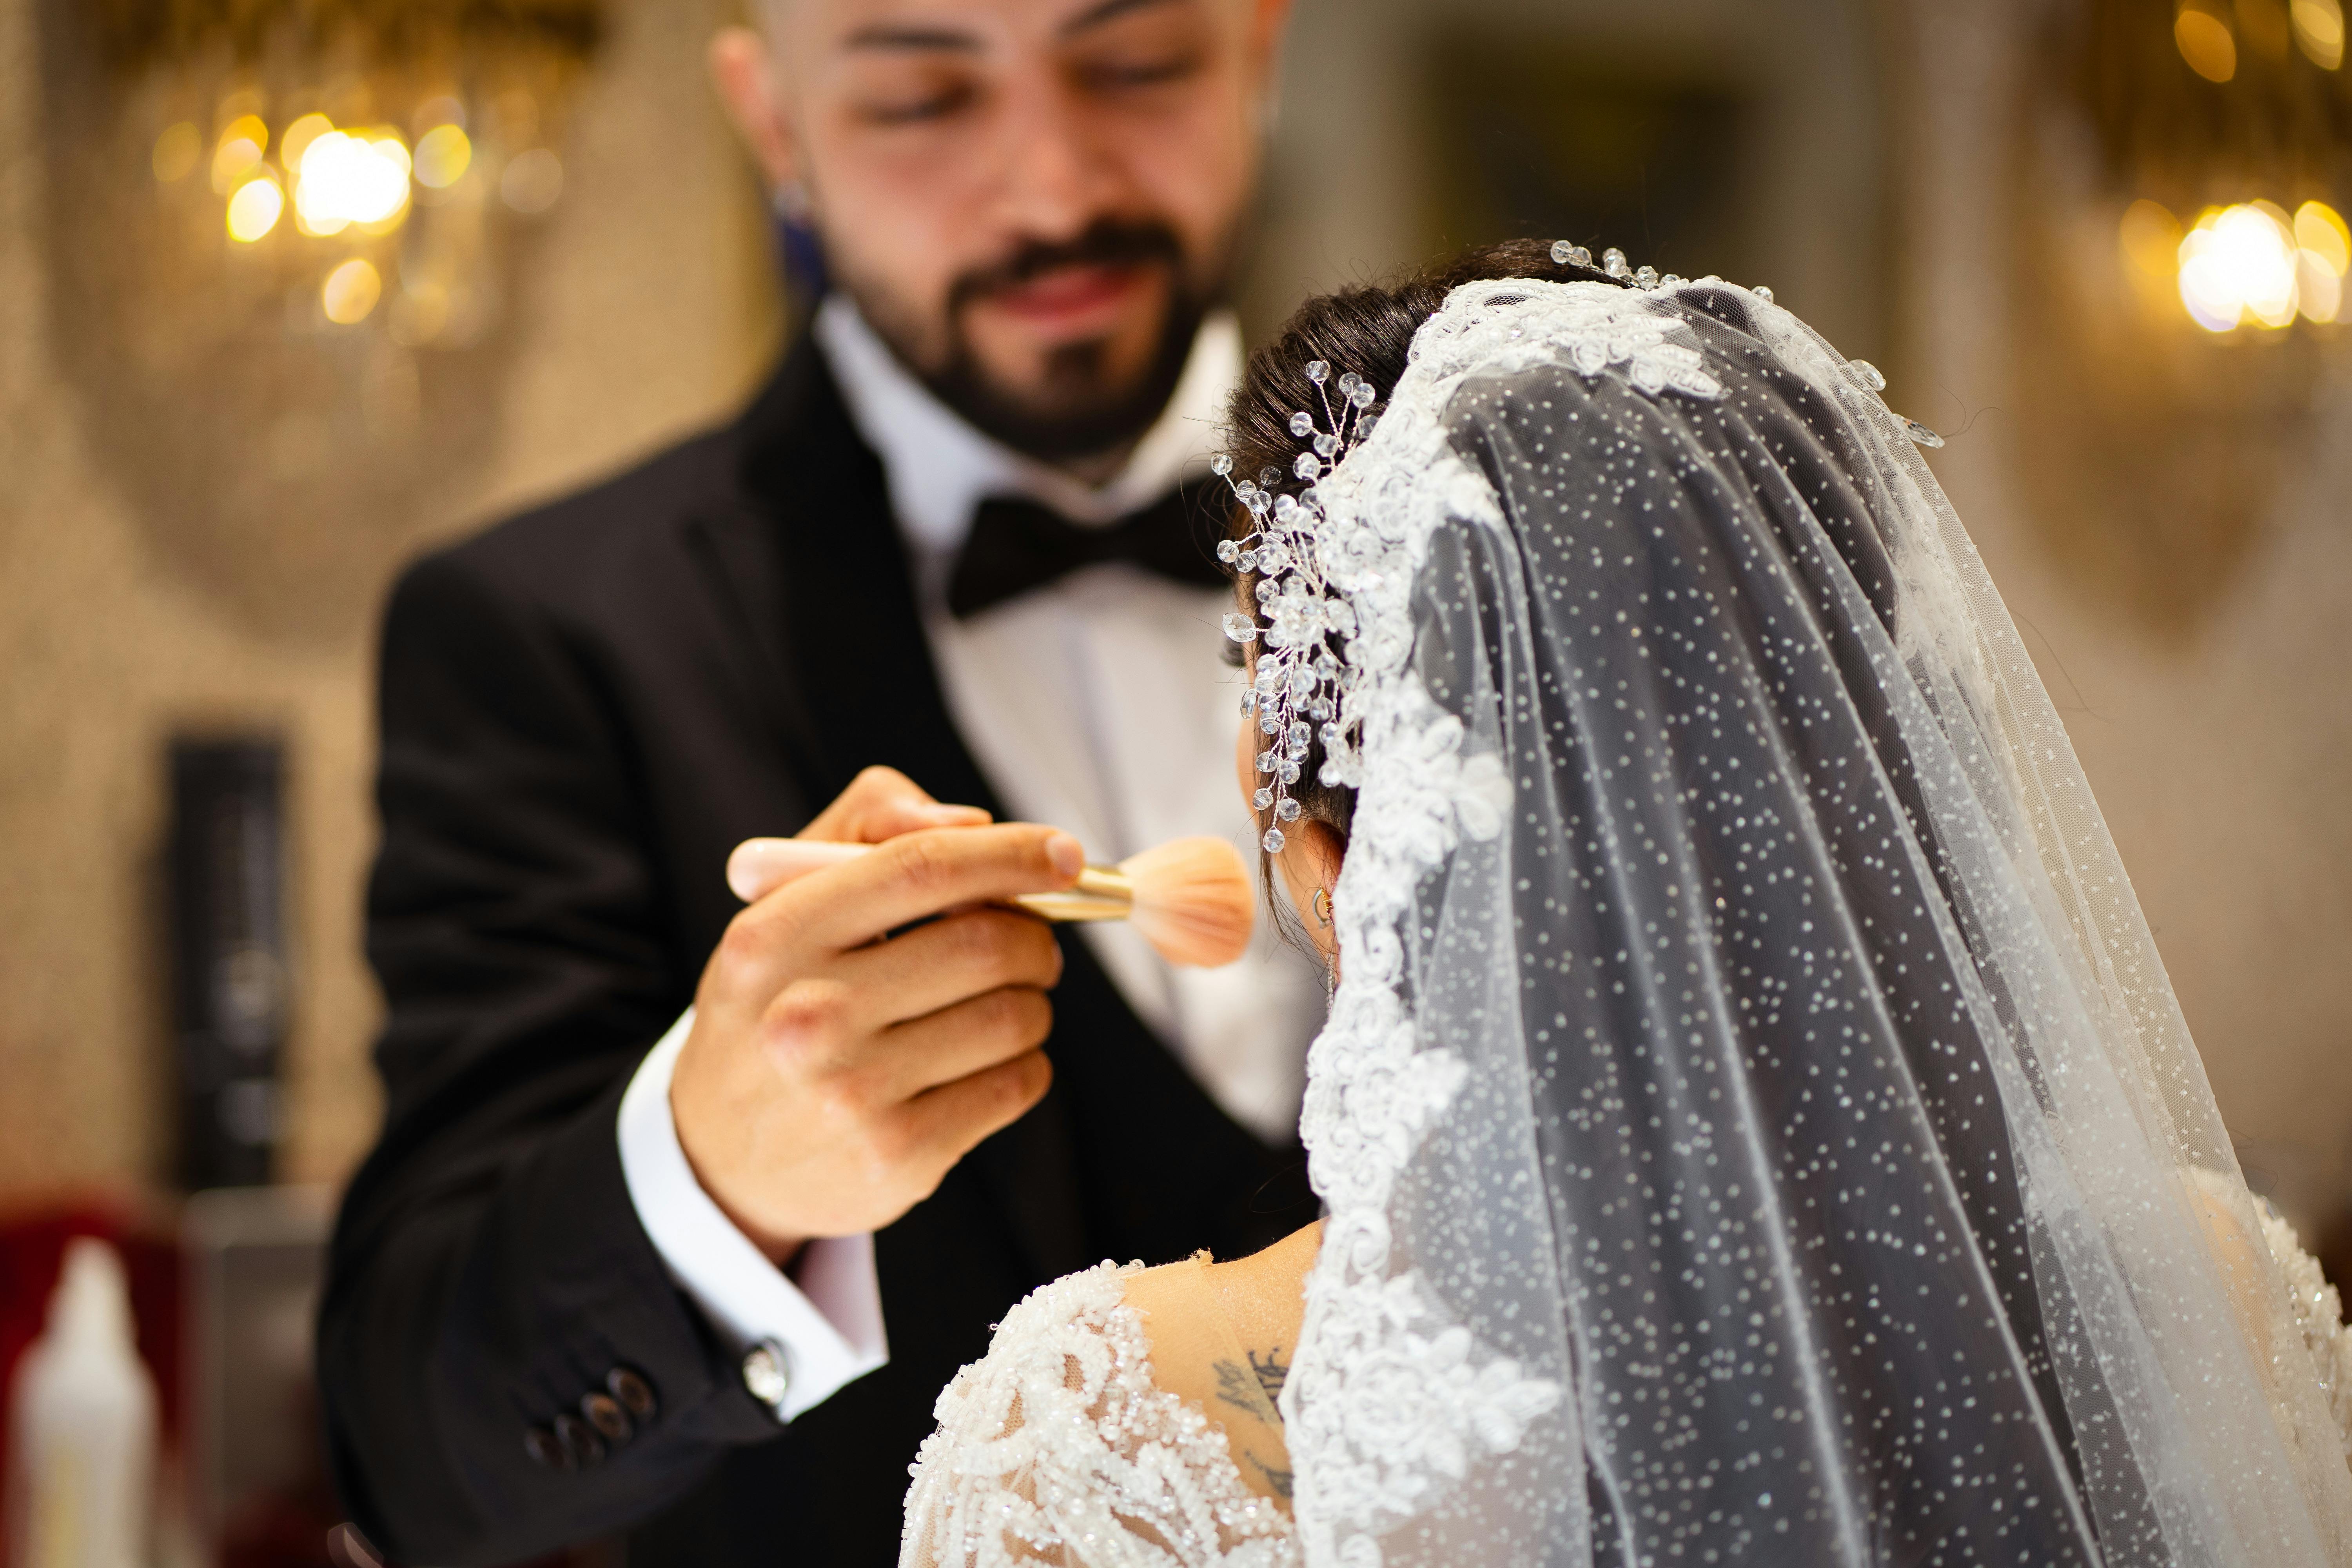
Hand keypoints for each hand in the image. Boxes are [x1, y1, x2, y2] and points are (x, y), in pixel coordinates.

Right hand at [671, 768, 1082, 1264]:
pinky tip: (985, 1063)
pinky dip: (1026, 1064)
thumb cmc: (776, 1002)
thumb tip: (972, 821)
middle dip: (1035, 937)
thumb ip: (870, 829)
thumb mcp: (786, 901)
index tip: (1066, 854)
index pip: (921, 867)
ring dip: (1033, 1003)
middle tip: (1031, 945)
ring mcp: (853, 1093)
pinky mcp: (900, 1156)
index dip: (1010, 854)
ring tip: (1000, 1006)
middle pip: (986, 944)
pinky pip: (1017, 1084)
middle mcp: (807, 1015)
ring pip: (1015, 1017)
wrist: (719, 1154)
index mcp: (775, 936)